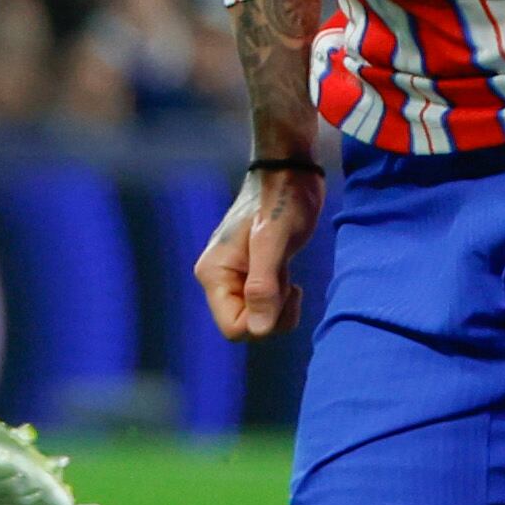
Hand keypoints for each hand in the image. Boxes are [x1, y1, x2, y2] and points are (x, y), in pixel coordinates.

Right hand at [197, 164, 320, 338]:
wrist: (289, 174)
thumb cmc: (281, 201)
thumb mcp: (273, 242)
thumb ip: (263, 286)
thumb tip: (258, 330)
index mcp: (214, 273)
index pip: (233, 327)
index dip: (262, 320)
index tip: (283, 291)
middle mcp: (219, 279)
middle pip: (245, 326)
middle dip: (273, 314)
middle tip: (289, 283)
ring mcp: (235, 278)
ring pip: (257, 318)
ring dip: (280, 307)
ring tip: (289, 278)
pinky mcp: (252, 275)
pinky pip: (265, 306)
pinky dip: (282, 299)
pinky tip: (289, 276)